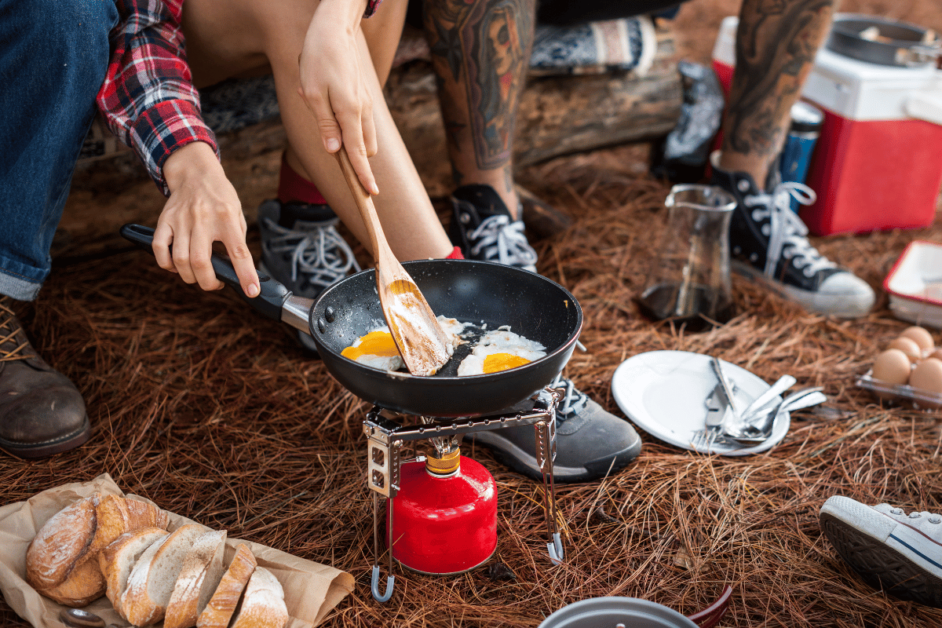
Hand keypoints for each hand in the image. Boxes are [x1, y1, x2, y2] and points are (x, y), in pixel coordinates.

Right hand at [153, 142, 259, 297]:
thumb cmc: (220, 196)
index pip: (239, 252)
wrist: (195, 172)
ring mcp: (181, 220)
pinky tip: (177, 266)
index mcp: (226, 218)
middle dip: (208, 282)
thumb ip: (237, 239)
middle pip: (201, 262)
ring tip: (198, 276)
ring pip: (179, 259)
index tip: (251, 291)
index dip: (246, 275)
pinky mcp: (164, 220)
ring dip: (189, 276)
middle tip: (215, 283)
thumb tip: (238, 269)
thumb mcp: (237, 213)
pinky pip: (159, 249)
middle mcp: (203, 219)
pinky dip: (167, 265)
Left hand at [298, 0, 378, 194]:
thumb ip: (325, 125)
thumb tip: (335, 152)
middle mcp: (363, 111)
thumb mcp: (313, 93)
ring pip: (364, 137)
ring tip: (320, 108)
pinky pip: (358, 123)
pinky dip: (346, 124)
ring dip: (348, 139)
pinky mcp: (363, 99)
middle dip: (352, 158)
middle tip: (327, 139)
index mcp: (350, 112)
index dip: (363, 176)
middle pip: (364, 150)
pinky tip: (324, 99)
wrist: (333, 31)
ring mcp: (366, 105)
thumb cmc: (318, 60)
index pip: (357, 154)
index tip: (371, 194)